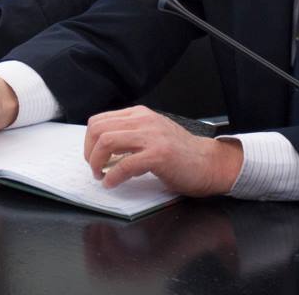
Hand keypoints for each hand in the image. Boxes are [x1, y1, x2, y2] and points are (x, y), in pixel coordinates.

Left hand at [83, 106, 242, 196]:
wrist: (209, 162)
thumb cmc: (180, 153)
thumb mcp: (151, 135)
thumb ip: (129, 136)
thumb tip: (100, 149)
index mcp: (139, 114)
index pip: (99, 121)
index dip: (89, 141)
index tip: (93, 157)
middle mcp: (144, 121)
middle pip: (98, 129)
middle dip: (90, 152)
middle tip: (95, 168)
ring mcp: (152, 136)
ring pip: (107, 142)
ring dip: (97, 162)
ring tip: (101, 175)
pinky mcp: (159, 155)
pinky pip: (125, 164)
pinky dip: (113, 176)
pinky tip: (112, 183)